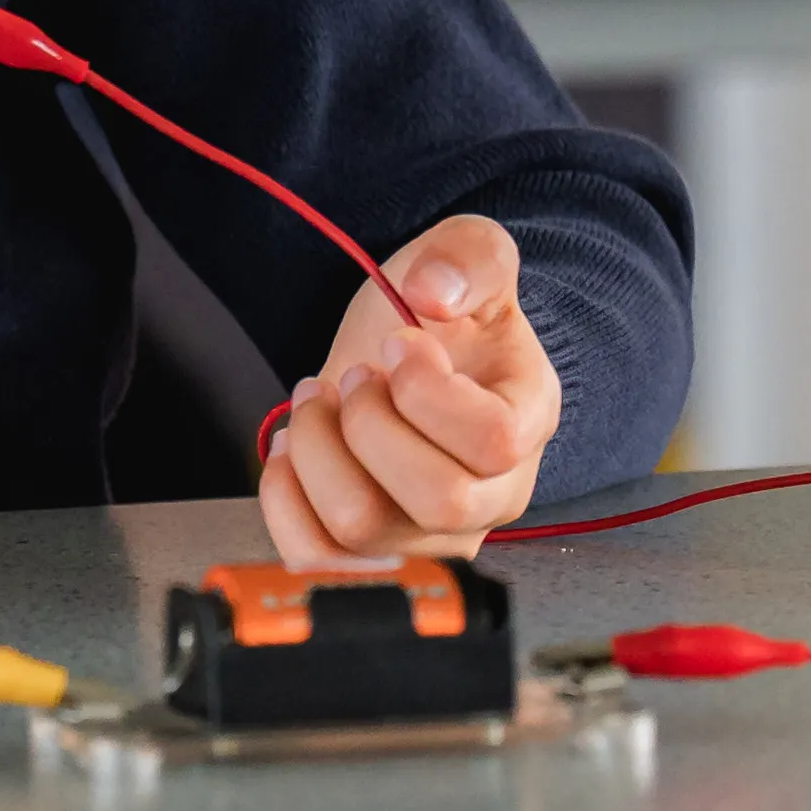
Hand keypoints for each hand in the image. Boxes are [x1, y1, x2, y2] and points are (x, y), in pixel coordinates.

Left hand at [259, 217, 561, 565]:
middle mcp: (491, 495)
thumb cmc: (440, 316)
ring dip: (317, 452)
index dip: (427, 390)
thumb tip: (431, 293)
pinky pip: (315, 555)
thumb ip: (467, 256)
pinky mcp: (370, 551)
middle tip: (353, 375)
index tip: (397, 342)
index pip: (494, 441)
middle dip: (368, 422)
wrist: (402, 354)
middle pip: (434, 499)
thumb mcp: (466, 255)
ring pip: (363, 530)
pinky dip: (283, 495)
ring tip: (317, 402)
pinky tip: (292, 447)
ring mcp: (431, 534)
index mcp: (527, 422)